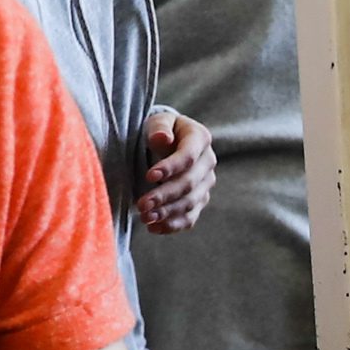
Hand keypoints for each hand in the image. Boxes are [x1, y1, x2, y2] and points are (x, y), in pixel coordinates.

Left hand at [138, 106, 217, 232]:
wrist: (167, 143)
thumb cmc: (160, 130)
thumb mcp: (158, 121)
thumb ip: (159, 128)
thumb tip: (163, 138)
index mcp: (200, 138)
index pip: (188, 157)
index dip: (170, 168)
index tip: (148, 176)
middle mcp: (208, 162)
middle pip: (188, 184)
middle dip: (164, 196)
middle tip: (141, 205)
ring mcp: (205, 184)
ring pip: (190, 203)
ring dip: (167, 213)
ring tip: (145, 217)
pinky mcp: (199, 201)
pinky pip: (190, 218)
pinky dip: (172, 225)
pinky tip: (154, 228)